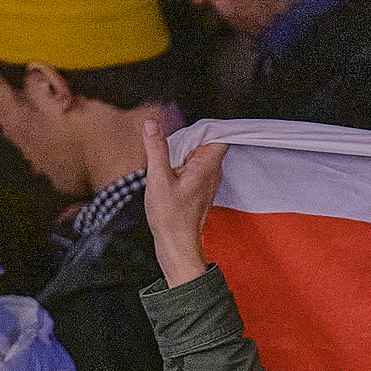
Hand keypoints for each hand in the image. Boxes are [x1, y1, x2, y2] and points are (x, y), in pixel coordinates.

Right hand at [140, 118, 225, 286]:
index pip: (219, 136)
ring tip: (168, 168)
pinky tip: (169, 177)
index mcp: (208, 167)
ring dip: (182, 155)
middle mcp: (213, 173)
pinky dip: (181, 167)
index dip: (204, 128)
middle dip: (187, 142)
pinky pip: (193, 168)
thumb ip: (156, 148)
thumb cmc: (171, 218)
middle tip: (169, 153)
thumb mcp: (158, 178)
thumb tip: (151, 125)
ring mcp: (208, 182)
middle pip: (205, 143)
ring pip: (198, 156)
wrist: (177, 245)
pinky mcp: (200, 189)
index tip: (185, 131)